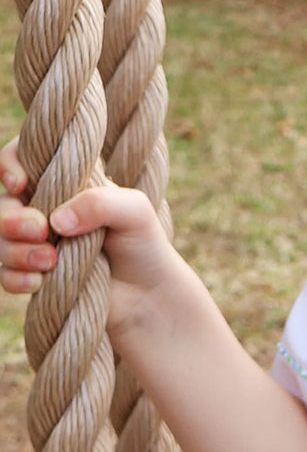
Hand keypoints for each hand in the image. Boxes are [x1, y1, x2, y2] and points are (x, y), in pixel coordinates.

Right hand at [0, 136, 176, 339]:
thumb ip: (100, 203)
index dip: (11, 165)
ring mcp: (35, 243)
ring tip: (50, 261)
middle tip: (39, 231)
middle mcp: (45, 209)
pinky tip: (39, 283)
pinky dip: (16, 278)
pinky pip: (5, 275)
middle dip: (11, 219)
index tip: (21, 184)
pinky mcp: (33, 274)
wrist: (147, 292)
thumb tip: (56, 220)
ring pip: (1, 241)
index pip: (24, 158)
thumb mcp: (134, 212)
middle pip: (4, 205)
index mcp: (67, 183)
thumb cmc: (142, 242)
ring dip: (16, 251)